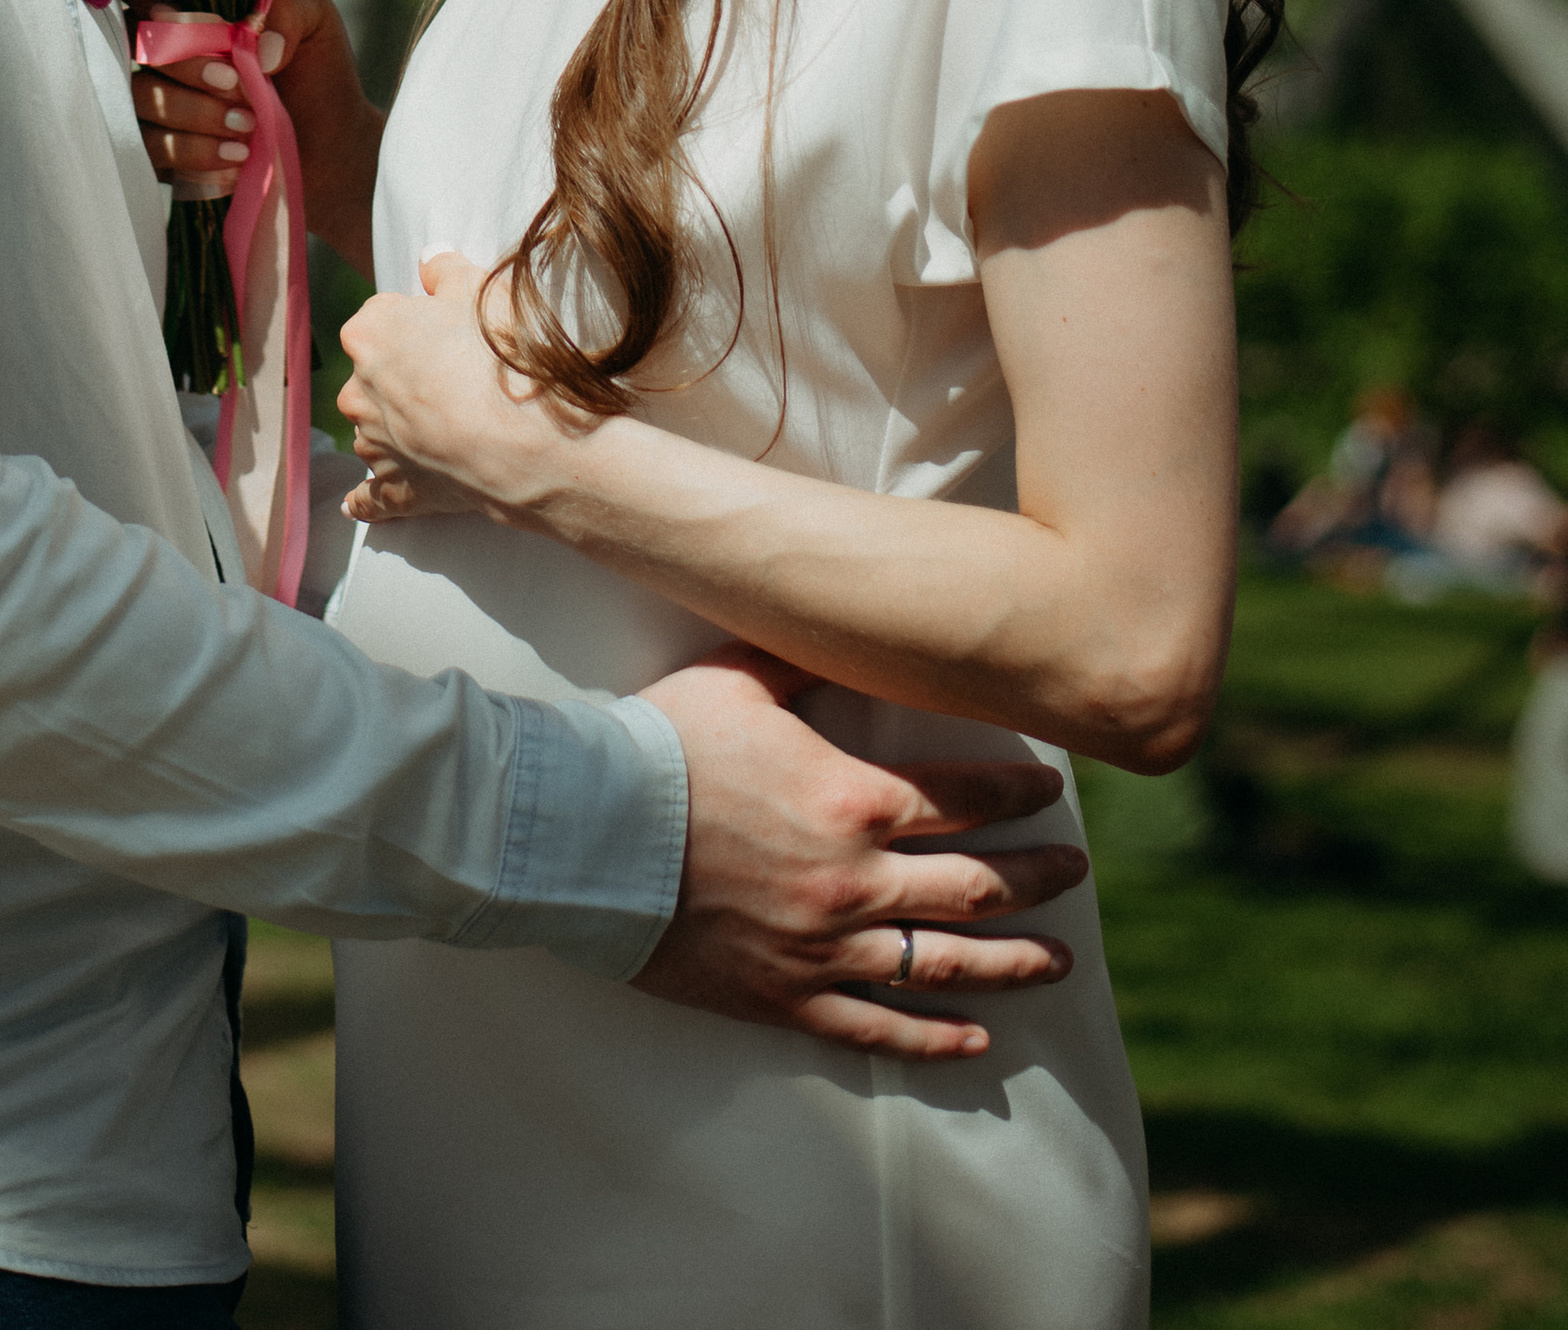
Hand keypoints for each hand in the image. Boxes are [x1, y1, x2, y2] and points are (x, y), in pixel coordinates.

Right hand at [131, 0, 383, 273]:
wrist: (332, 151)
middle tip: (240, 88)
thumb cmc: (318, 77)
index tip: (217, 39)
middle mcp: (170, 60)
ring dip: (195, 116)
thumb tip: (257, 47)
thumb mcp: (317, 27)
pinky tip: (235, 159)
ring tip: (248, 129)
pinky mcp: (166, 155)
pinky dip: (194, 154)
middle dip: (189, 71)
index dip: (167, 20)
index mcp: (199, 18)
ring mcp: (162, 109)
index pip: (150, 4)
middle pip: (140, 55)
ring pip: (142, 104)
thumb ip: (289, 13)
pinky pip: (153, 153)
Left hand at [340, 247, 566, 522]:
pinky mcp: (395, 489)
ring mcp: (374, 444)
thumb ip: (446, 270)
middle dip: (406, 376)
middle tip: (458, 377)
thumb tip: (430, 258)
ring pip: (374, 429)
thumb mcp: (482, 289)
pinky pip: (370, 497)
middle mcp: (359, 389)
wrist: (528, 442)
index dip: (421, 325)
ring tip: (445, 430)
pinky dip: (365, 499)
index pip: (383, 318)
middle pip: (376, 374)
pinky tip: (354, 505)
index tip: (453, 334)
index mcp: (370, 333)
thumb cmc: (504, 357)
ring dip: (397, 429)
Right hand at [635, 651, 1083, 1058]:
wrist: (587, 832)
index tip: (1053, 795)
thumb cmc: (659, 745)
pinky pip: (879, 1030)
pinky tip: (977, 1042)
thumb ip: (799, 655)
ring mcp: (826, 948)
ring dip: (1013, 962)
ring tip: (1058, 960)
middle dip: (1039, 879)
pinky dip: (936, 1038)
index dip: (1021, 796)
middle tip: (1076, 874)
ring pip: (945, 966)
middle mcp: (856, 881)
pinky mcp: (788, 997)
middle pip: (977, 886)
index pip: (968, 799)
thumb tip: (835, 621)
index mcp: (853, 799)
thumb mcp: (736, 677)